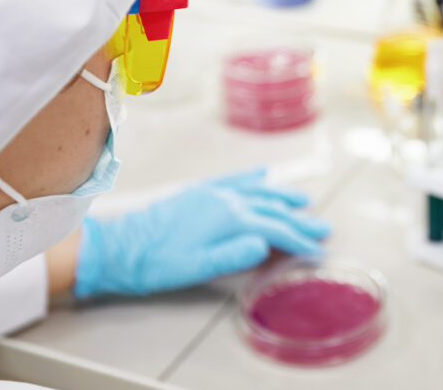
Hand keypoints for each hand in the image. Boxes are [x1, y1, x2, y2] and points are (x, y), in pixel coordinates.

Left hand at [72, 168, 329, 297]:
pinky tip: (262, 174)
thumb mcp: (196, 268)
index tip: (317, 252)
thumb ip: (233, 255)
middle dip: (299, 220)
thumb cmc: (156, 263)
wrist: (120, 247)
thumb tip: (265, 245)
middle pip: (271, 209)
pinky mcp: (198, 193)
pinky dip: (251, 177)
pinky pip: (232, 180)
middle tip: (323, 229)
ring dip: (282, 196)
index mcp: (228, 219)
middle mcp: (225, 200)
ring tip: (303, 200)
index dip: (298, 242)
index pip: (274, 230)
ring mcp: (212, 193)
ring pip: (257, 191)